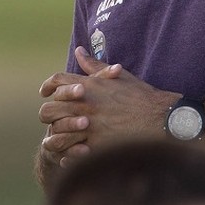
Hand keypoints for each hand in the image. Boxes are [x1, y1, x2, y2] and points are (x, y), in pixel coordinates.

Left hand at [38, 47, 170, 164]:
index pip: (57, 81)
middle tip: (51, 117)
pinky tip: (68, 155)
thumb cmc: (141, 96)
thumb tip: (78, 50)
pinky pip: (72, 151)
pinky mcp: (97, 145)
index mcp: (89, 86)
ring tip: (56, 138)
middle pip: (51, 107)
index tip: (45, 92)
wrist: (160, 119)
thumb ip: (94, 65)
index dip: (48, 86)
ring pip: (57, 131)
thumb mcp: (118, 76)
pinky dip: (68, 154)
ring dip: (55, 134)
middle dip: (48, 113)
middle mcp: (85, 104)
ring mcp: (90, 125)